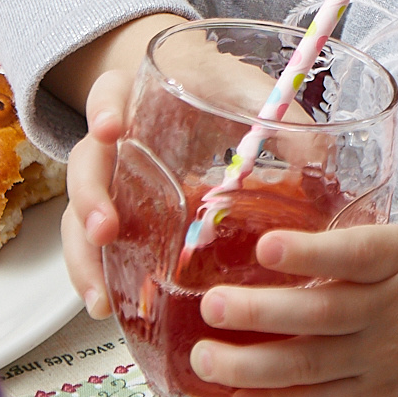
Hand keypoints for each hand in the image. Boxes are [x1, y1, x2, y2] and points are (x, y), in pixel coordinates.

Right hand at [58, 14, 298, 318]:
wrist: (195, 87)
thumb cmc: (220, 88)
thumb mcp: (251, 93)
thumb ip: (282, 119)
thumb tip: (321, 158)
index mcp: (136, 96)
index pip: (107, 95)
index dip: (105, 111)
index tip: (112, 130)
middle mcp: (110, 139)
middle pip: (84, 165)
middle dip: (90, 199)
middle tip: (106, 229)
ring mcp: (107, 179)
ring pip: (76, 216)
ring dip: (85, 257)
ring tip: (101, 298)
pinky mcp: (112, 216)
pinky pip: (90, 247)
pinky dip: (96, 276)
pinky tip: (108, 309)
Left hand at [190, 224, 397, 396]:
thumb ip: (364, 251)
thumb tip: (292, 245)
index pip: (356, 253)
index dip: (310, 251)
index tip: (267, 247)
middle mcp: (388, 310)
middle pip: (318, 313)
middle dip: (259, 311)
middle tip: (212, 307)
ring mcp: (380, 358)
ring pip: (309, 363)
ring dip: (252, 363)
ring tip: (205, 358)